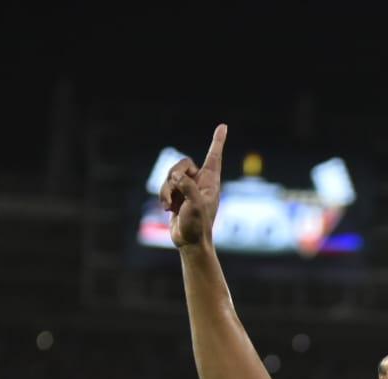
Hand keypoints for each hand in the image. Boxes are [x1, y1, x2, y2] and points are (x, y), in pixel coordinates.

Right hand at [162, 125, 226, 248]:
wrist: (190, 242)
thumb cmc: (198, 225)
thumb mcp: (195, 205)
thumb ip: (188, 187)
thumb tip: (176, 176)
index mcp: (210, 182)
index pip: (214, 157)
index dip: (217, 141)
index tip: (223, 126)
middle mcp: (200, 183)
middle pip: (182, 164)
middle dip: (174, 175)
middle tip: (173, 188)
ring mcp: (188, 189)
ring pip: (171, 176)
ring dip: (166, 190)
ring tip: (168, 206)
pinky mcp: (178, 196)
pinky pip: (166, 187)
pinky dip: (163, 196)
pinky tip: (167, 209)